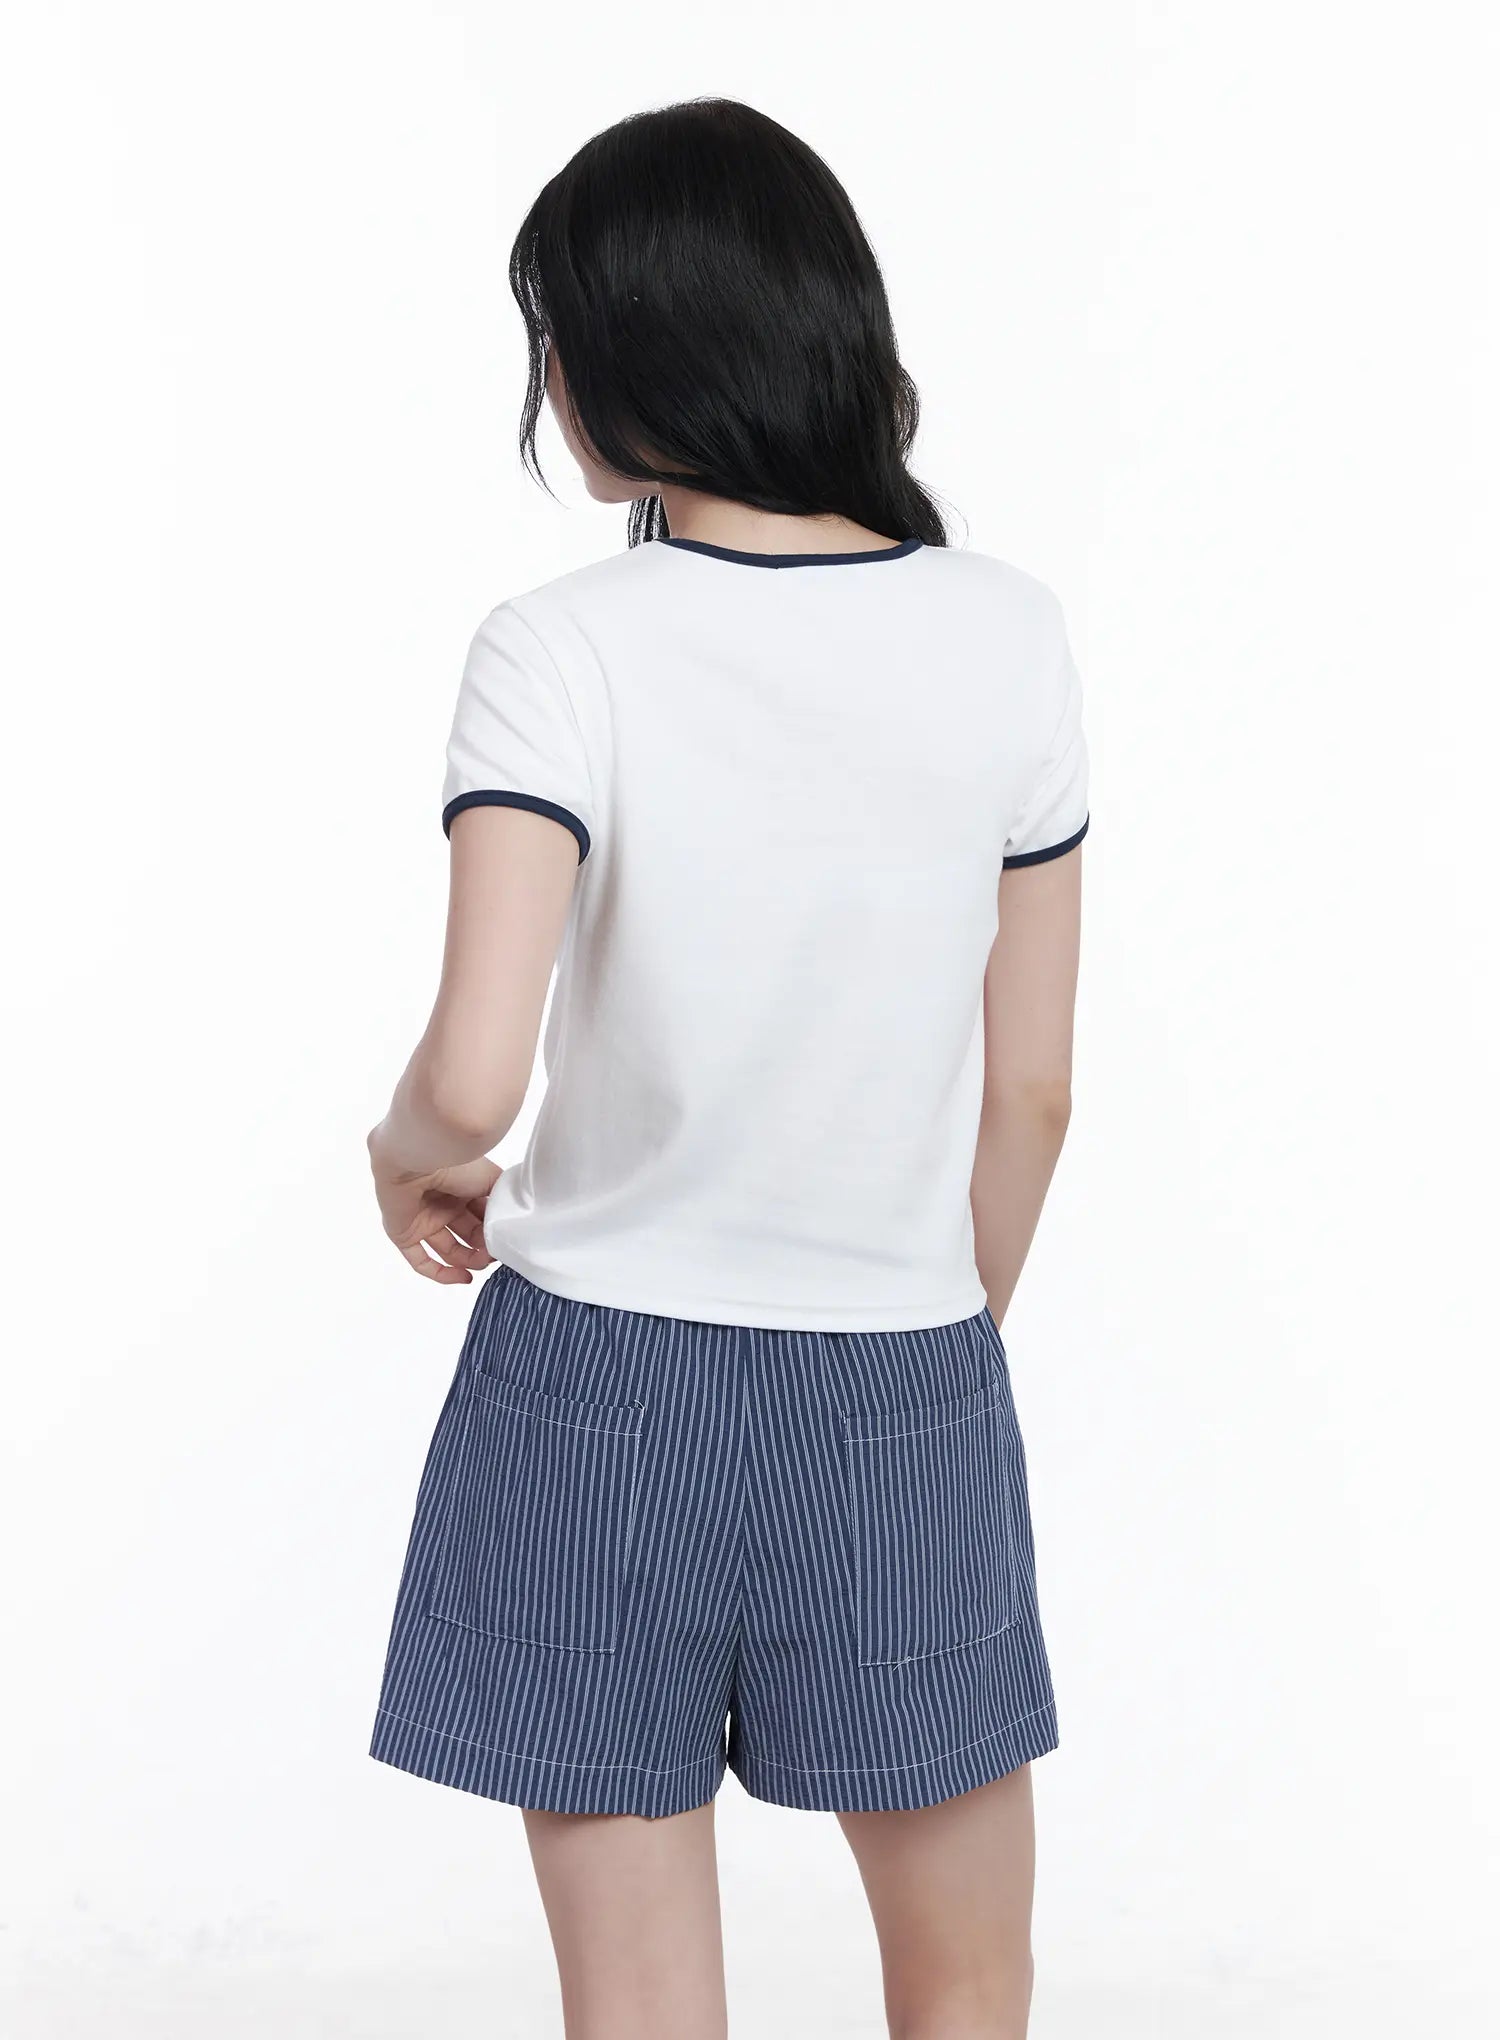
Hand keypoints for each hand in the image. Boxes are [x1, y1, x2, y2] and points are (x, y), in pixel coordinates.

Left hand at [368, 1145, 500, 1284]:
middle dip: (484, 1248)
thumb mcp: (492, 1179)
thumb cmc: (456, 1163)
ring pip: (448, 1250)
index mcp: (464, 1189)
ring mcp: (423, 1220)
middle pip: (467, 1236)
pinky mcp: (404, 1234)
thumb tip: (510, 1225)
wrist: (418, 1157)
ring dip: (468, 1261)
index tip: (508, 1242)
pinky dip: (441, 1273)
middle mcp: (444, 1204)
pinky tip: (463, 1277)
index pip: (483, 1218)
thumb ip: (503, 1201)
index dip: (495, 1232)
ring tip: (481, 1264)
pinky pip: (421, 1261)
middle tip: (495, 1254)